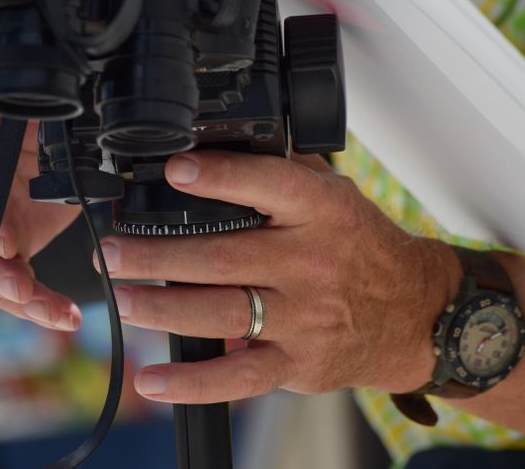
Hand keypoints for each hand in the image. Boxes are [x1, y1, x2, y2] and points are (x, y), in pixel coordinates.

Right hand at [0, 65, 81, 330]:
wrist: (40, 113)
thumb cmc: (41, 97)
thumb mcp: (50, 99)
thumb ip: (56, 119)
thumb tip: (96, 147)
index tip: (8, 244)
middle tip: (24, 291)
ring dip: (14, 295)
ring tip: (56, 314)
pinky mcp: (0, 237)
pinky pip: (5, 275)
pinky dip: (33, 300)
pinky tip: (62, 314)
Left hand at [95, 150, 461, 402]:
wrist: (414, 312)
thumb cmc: (364, 249)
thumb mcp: (337, 196)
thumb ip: (285, 172)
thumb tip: (224, 142)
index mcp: (321, 213)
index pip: (268, 184)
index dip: (219, 177)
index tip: (174, 171)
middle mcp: (311, 263)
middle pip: (221, 256)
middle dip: (155, 254)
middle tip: (111, 252)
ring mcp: (303, 317)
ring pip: (220, 312)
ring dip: (161, 306)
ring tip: (120, 299)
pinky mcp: (297, 362)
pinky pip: (239, 377)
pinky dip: (192, 382)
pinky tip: (153, 379)